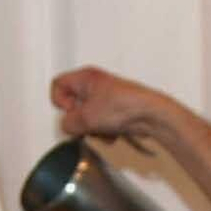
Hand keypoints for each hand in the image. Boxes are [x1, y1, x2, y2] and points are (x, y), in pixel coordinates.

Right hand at [49, 66, 167, 142]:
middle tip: (88, 126)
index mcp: (85, 77)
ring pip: (89, 116)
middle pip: (74, 104)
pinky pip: (102, 123)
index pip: (58, 85)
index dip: (60, 102)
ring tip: (105, 130)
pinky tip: (115, 134)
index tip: (71, 113)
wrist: (152, 116)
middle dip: (80, 120)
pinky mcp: (117, 111)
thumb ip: (68, 124)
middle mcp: (96, 84)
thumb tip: (67, 127)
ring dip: (95, 129)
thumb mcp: (86, 118)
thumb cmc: (125, 107)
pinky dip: (106, 131)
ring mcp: (107, 98)